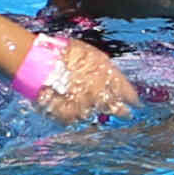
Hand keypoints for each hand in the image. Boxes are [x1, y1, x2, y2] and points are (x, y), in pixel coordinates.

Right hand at [9, 33, 139, 122]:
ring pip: (98, 118)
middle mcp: (101, 94)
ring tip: (91, 109)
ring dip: (97, 114)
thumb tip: (112, 81)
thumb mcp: (90, 55)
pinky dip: (76, 117)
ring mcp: (85, 107)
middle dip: (123, 113)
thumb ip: (105, 70)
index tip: (135, 104)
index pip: (129, 93)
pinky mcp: (69, 117)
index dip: (132, 99)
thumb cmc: (63, 52)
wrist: (38, 61)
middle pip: (119, 111)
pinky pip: (77, 122)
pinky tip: (74, 111)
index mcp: (108, 77)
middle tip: (125, 115)